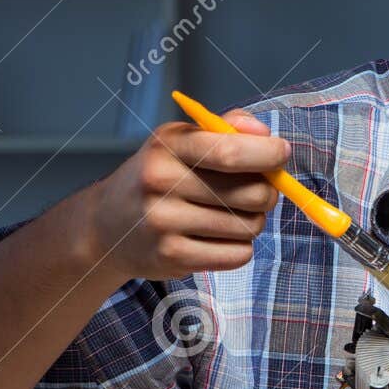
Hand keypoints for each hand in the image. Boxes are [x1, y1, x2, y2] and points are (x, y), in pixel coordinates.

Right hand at [76, 109, 287, 281]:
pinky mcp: (171, 258)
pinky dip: (240, 247)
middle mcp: (162, 184)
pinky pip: (237, 255)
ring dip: (253, 221)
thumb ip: (225, 129)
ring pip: (249, 226)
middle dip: (268, 192)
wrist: (107, 225)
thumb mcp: (180, 141)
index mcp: (168, 147)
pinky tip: (220, 237)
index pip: (231, 151)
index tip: (281, 154)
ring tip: (232, 214)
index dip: (268, 154)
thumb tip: (265, 134)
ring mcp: (164, 224)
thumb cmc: (157, 176)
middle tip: (258, 191)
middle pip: (251, 193)